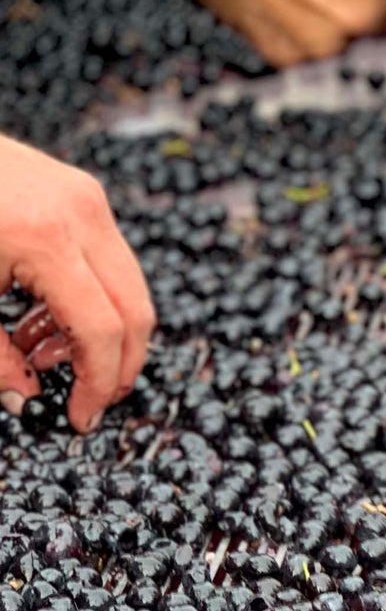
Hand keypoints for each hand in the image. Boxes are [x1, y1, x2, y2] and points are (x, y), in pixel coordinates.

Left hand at [0, 138, 154, 433]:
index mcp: (42, 239)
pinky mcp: (84, 193)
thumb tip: (25, 397)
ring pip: (129, 285)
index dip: (98, 381)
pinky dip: (89, 298)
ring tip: (40, 351)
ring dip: (100, 332)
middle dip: (119, 364)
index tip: (81, 417)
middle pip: (134, 308)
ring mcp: (88, 198)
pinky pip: (109, 260)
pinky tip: (41, 315)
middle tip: (89, 398)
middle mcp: (81, 213)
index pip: (100, 327)